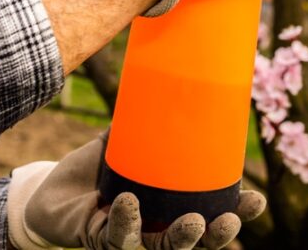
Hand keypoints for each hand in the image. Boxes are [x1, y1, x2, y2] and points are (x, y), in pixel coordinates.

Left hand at [7, 134, 265, 249]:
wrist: (51, 193)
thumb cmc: (95, 170)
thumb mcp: (121, 143)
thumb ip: (142, 121)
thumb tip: (164, 74)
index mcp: (170, 207)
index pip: (212, 214)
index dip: (237, 212)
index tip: (256, 200)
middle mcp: (156, 229)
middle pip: (196, 241)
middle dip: (216, 235)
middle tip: (229, 220)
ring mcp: (131, 238)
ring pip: (163, 248)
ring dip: (182, 239)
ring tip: (193, 222)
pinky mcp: (101, 241)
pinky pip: (117, 237)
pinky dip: (126, 222)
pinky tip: (129, 202)